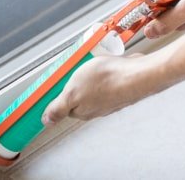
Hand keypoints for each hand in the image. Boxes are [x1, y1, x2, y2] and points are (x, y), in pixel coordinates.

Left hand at [42, 53, 164, 123]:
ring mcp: (109, 98)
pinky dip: (105, 71)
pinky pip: (106, 78)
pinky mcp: (120, 87)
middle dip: (76, 80)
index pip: (64, 104)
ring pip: (93, 85)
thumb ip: (58, 108)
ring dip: (91, 73)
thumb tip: (47, 121)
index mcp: (81, 111)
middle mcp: (95, 107)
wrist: (137, 75)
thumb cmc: (107, 81)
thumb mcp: (72, 92)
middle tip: (76, 66)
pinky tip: (106, 64)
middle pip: (78, 94)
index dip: (61, 90)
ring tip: (92, 63)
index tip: (59, 79)